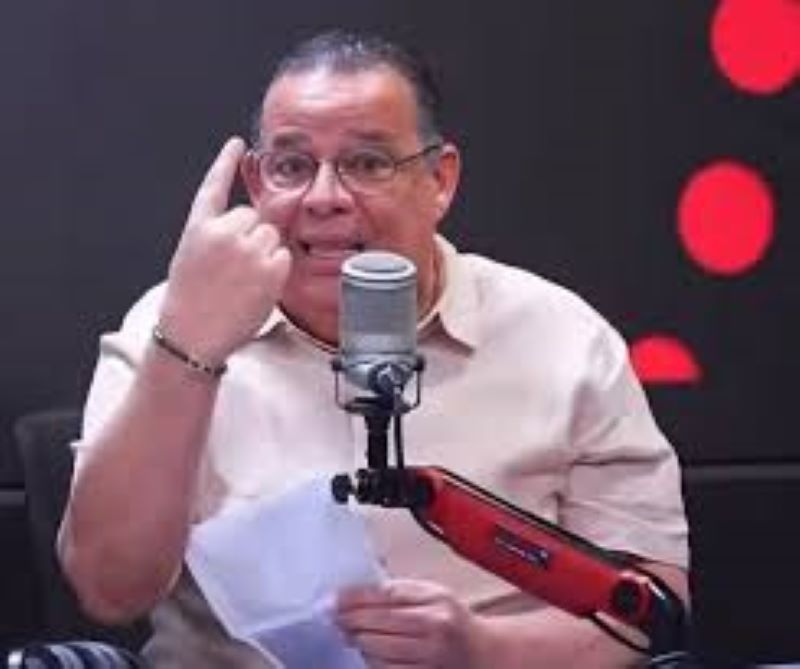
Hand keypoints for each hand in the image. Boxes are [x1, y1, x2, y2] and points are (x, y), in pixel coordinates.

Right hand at [159, 137, 290, 363]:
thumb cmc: (190, 302)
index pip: (214, 187)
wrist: (191, 335)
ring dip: (264, 253)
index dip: (225, 163)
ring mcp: (247, 249)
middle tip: (235, 268)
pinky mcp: (269, 267)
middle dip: (250, 237)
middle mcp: (223, 232)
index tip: (237, 144)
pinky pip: (282, 257)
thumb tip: (247, 226)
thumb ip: (216, 237)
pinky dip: (275, 270)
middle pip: (253, 217)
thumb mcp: (191, 259)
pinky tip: (256, 287)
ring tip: (243, 280)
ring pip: (270, 236)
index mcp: (198, 228)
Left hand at [336, 579, 484, 668]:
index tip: (335, 599)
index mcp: (435, 601)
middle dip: (351, 621)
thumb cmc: (452, 620)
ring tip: (354, 635)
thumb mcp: (433, 593)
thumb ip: (400, 590)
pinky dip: (373, 662)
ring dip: (360, 643)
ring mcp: (430, 657)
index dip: (355, 597)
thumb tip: (359, 591)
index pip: (386, 596)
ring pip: (378, 651)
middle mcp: (435, 629)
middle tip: (337, 618)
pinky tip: (370, 653)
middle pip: (379, 623)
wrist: (480, 652)